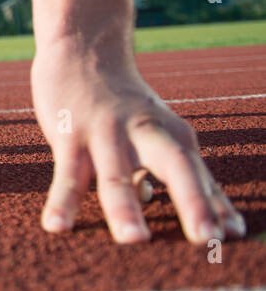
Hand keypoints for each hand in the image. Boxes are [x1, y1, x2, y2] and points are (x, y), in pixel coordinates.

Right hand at [32, 53, 245, 244]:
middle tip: (206, 238)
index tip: (234, 237)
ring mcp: (105, 133)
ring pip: (116, 174)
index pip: (199, 175)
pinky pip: (66, 174)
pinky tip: (56, 227)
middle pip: (174, 167)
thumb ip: (161, 169)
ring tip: (134, 241)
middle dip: (192, 202)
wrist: (81, 50)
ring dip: (125, 207)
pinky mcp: (69, 135)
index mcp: (171, 135)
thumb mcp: (148, 131)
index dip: (217, 206)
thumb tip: (158, 199)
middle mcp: (144, 133)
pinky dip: (61, 201)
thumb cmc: (119, 102)